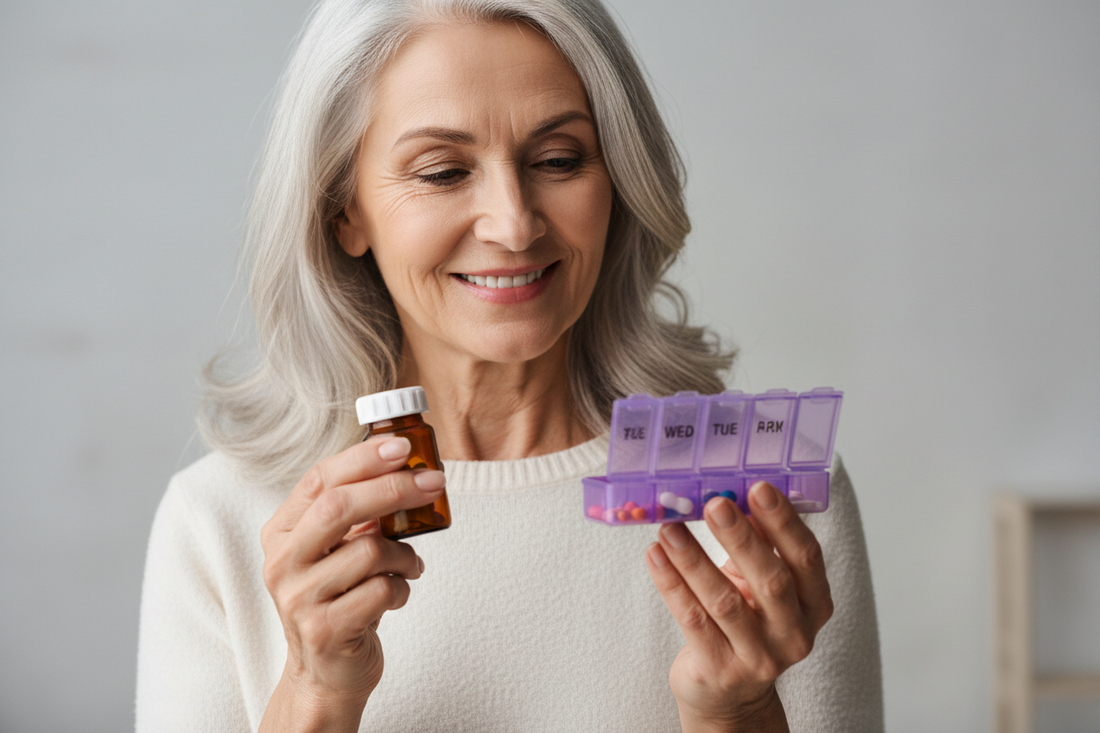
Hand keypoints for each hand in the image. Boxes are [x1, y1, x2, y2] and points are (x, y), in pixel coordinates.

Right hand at [258, 436, 445, 730]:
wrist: (325, 673)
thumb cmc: (340, 598)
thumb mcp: (338, 551)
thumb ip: (358, 513)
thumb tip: (407, 466)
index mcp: (282, 532)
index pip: (318, 480)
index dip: (363, 459)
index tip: (403, 446)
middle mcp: (282, 562)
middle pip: (339, 507)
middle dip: (393, 488)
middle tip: (433, 483)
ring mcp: (298, 598)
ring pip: (370, 551)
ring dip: (405, 555)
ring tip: (410, 565)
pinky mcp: (324, 629)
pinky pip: (381, 591)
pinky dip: (401, 589)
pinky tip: (395, 596)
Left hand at [645, 481, 832, 732]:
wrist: (730, 694)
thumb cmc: (747, 622)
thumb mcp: (759, 584)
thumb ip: (757, 543)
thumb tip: (734, 489)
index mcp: (813, 603)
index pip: (806, 557)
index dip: (784, 522)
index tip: (758, 488)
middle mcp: (793, 633)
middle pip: (771, 580)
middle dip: (741, 538)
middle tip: (715, 504)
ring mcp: (758, 656)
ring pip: (724, 602)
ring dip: (694, 559)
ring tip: (670, 527)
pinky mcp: (720, 669)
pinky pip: (692, 620)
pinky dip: (671, 584)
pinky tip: (655, 556)